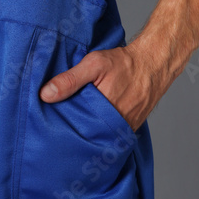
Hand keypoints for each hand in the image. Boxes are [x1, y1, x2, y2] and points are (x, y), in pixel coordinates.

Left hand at [39, 33, 182, 130]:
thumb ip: (70, 80)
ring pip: (98, 135)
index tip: (48, 119)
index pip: (74, 126)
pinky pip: (110, 133)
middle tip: (58, 122)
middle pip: (85, 133)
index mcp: (102, 112)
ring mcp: (123, 129)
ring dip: (86, 129)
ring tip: (73, 122)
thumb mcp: (94, 64)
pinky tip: (91, 119)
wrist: (153, 64)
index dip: (61, 123)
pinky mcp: (129, 129)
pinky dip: (100, 128)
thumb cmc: (124, 64)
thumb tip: (45, 94)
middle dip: (72, 128)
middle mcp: (114, 125)